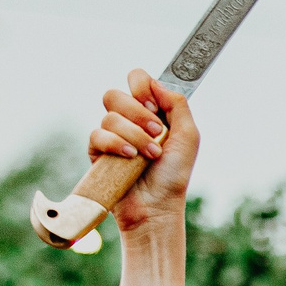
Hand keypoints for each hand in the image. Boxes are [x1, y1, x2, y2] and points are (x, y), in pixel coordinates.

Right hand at [90, 69, 199, 232]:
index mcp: (149, 111)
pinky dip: (116, 144)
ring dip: (134, 135)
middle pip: (114, 94)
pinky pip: (97, 135)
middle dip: (137, 112)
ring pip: (109, 116)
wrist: (158, 206)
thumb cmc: (174, 174)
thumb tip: (155, 83)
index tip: (154, 105)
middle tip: (155, 131)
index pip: (135, 79)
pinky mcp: (97, 153)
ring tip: (150, 155)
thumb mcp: (188, 136)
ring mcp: (110, 136)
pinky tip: (130, 157)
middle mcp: (127, 120)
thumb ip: (177, 105)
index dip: (141, 86)